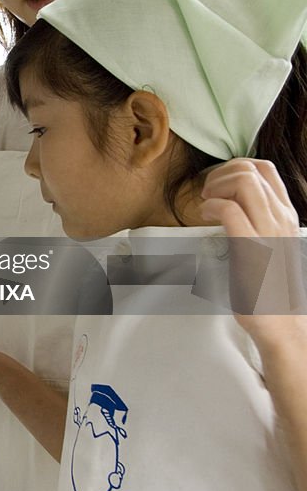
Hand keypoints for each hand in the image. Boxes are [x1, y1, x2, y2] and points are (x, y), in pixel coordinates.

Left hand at [200, 158, 304, 337]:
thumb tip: (232, 203)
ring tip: (206, 204)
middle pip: (252, 169)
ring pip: (244, 181)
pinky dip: (211, 206)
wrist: (282, 323)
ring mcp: (269, 231)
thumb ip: (257, 221)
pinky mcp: (251, 248)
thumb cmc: (268, 286)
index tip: (218, 186)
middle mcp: (281, 218)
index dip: (235, 167)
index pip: (265, 169)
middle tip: (208, 194)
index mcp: (285, 215)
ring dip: (216, 186)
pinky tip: (204, 216)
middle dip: (221, 173)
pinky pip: (230, 209)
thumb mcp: (268, 244)